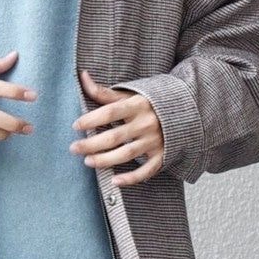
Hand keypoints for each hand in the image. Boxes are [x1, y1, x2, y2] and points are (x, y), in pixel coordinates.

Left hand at [69, 69, 163, 185]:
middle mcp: (146, 123)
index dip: (91, 119)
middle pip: (114, 136)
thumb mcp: (129, 95)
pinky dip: (131, 178)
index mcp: (137, 105)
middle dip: (91, 144)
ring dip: (105, 160)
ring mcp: (154, 141)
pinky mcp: (161, 156)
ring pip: (127, 154)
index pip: (110, 112)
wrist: (184, 111)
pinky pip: (146, 170)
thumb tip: (82, 76)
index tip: (75, 126)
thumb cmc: (148, 104)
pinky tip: (114, 181)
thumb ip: (104, 92)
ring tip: (87, 162)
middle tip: (74, 148)